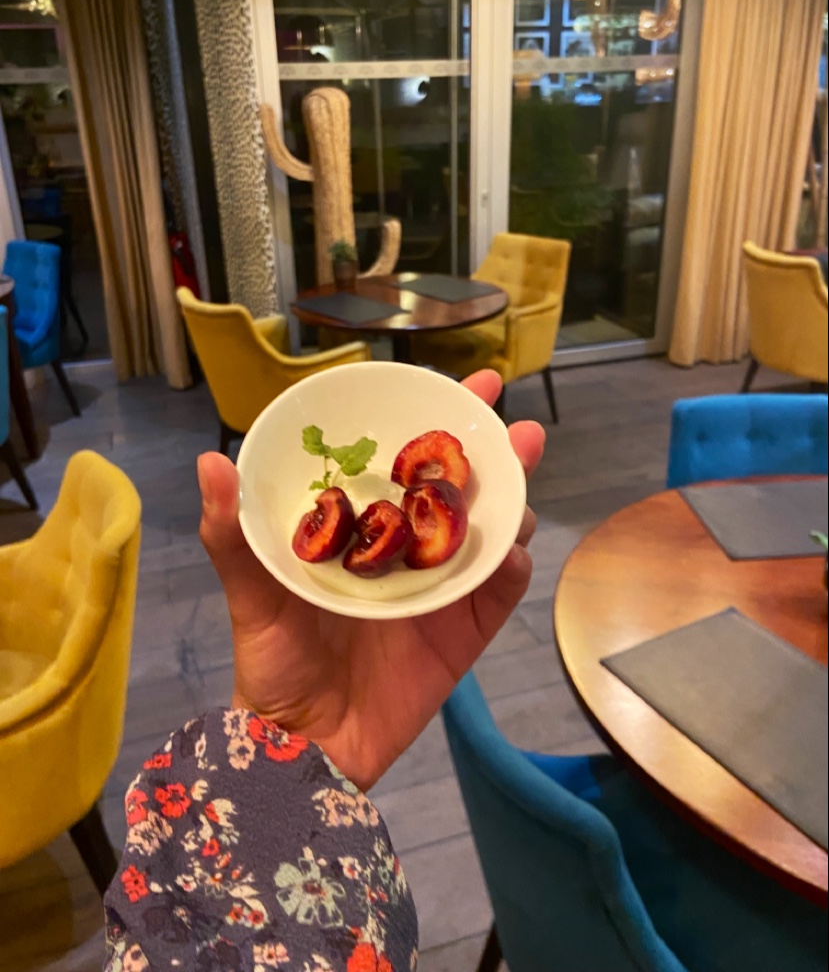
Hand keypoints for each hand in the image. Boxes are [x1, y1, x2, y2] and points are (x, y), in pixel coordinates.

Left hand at [197, 370, 544, 790]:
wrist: (302, 749)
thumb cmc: (272, 663)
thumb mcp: (248, 595)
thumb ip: (232, 534)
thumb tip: (209, 461)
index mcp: (364, 531)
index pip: (404, 465)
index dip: (435, 423)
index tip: (461, 385)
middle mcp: (407, 552)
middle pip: (459, 492)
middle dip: (492, 452)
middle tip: (509, 423)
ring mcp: (441, 592)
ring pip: (488, 536)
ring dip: (511, 503)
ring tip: (518, 473)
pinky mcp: (463, 635)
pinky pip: (498, 596)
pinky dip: (511, 571)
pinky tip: (512, 551)